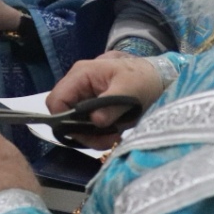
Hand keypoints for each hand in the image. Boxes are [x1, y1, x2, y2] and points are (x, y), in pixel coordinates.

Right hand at [43, 55, 163, 148]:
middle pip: (63, 115)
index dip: (63, 120)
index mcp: (82, 74)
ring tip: (113, 137)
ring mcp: (84, 96)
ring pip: (74, 123)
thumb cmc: (143, 78)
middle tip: (103, 139)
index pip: (56, 100)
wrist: (157, 79)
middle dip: (81, 131)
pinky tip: (114, 134)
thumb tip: (95, 121)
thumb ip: (111, 105)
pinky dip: (98, 135)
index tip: (84, 133)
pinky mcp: (92, 107)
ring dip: (92, 136)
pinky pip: (86, 126)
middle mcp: (78, 85)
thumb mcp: (129, 90)